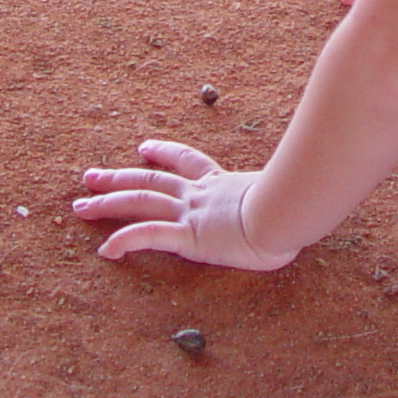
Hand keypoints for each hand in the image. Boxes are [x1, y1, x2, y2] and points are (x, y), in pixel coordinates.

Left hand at [73, 140, 296, 270]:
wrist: (290, 211)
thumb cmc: (298, 205)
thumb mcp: (291, 195)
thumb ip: (290, 191)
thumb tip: (317, 187)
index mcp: (222, 184)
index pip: (187, 162)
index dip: (162, 153)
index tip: (143, 148)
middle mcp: (200, 194)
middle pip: (149, 180)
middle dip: (117, 178)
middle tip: (89, 176)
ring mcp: (192, 213)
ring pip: (139, 202)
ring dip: (107, 204)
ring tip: (80, 207)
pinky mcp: (188, 235)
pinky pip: (147, 236)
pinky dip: (123, 241)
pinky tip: (104, 250)